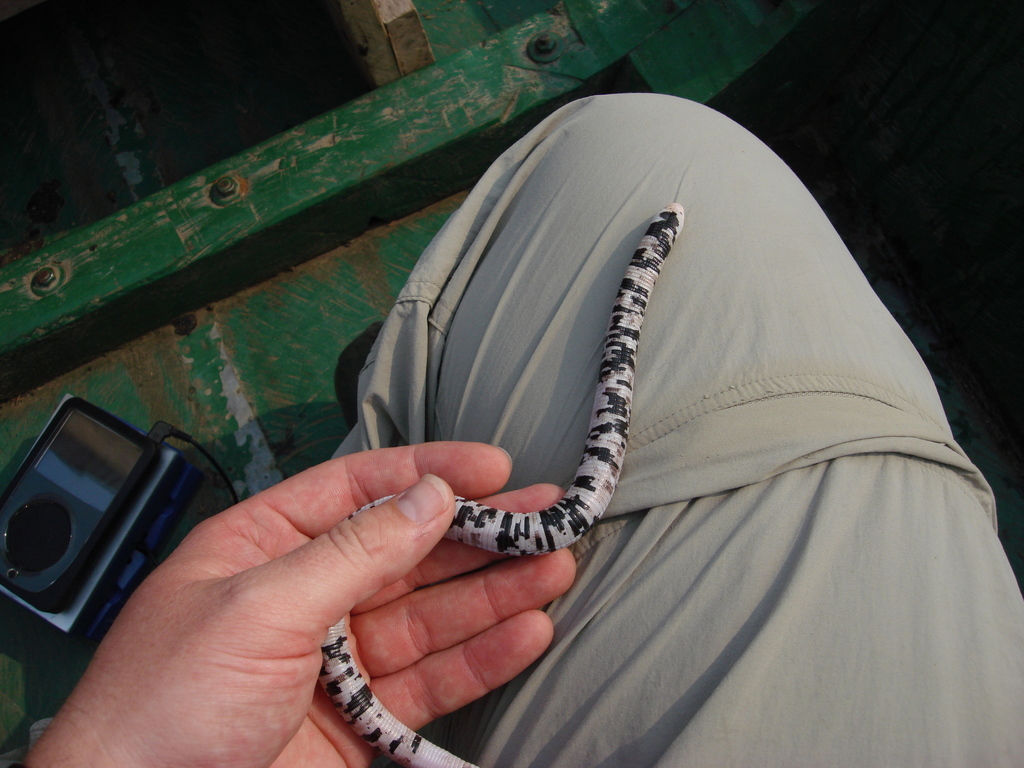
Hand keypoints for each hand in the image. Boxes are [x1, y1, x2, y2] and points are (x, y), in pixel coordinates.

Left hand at [27, 443, 575, 767]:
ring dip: (493, 592)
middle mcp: (304, 595)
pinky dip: (480, 659)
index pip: (360, 490)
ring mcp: (334, 661)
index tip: (493, 467)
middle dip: (479, 534)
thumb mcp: (258, 608)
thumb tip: (427, 497)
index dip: (429, 472)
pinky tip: (524, 633)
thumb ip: (352, 552)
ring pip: (430, 615)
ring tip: (554, 568)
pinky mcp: (358, 721)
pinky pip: (429, 681)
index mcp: (264, 546)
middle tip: (547, 517)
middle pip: (408, 551)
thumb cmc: (160, 708)